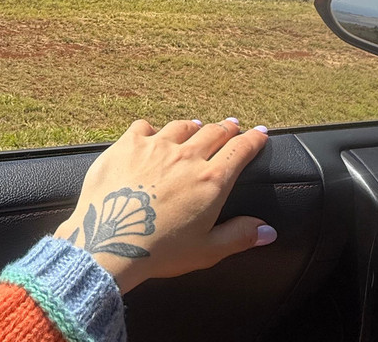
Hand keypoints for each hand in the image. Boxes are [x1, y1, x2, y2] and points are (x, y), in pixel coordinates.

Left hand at [53, 118, 274, 292]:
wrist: (109, 242)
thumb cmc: (159, 252)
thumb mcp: (207, 251)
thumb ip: (240, 236)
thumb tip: (269, 230)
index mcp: (211, 181)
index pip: (240, 150)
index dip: (253, 139)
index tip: (260, 132)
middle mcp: (187, 157)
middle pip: (214, 132)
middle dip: (227, 128)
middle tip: (233, 126)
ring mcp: (156, 146)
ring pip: (181, 127)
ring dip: (193, 126)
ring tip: (197, 126)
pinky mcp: (128, 144)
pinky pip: (145, 126)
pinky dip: (153, 129)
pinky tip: (153, 133)